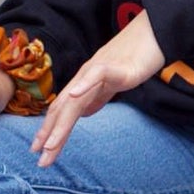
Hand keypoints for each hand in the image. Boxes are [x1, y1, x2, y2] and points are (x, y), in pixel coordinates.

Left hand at [35, 13, 164, 162]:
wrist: (153, 32)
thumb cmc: (137, 57)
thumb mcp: (113, 83)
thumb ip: (98, 96)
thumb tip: (84, 113)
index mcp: (84, 84)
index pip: (62, 110)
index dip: (49, 130)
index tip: (39, 151)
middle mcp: (85, 77)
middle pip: (63, 109)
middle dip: (49, 136)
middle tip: (40, 160)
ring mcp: (98, 70)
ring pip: (75, 100)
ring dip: (61, 124)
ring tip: (51, 146)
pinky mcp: (115, 65)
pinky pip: (96, 75)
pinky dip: (84, 86)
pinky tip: (74, 98)